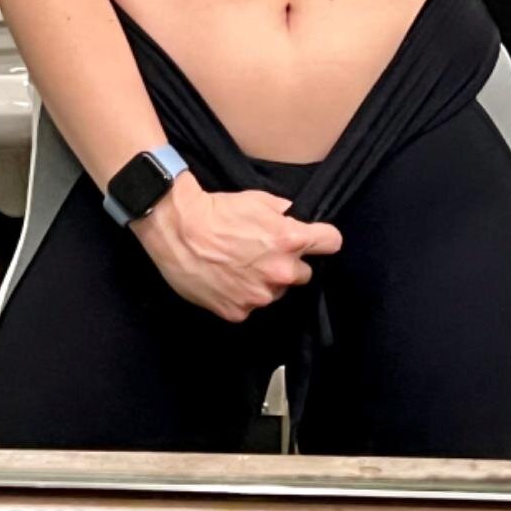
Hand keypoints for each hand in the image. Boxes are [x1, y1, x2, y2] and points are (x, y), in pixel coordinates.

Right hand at [132, 171, 342, 323]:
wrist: (178, 229)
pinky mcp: (238, 312)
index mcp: (290, 240)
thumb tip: (292, 218)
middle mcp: (280, 272)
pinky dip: (241, 295)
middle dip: (290, 263)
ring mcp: (259, 295)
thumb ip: (283, 212)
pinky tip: (226, 279)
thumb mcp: (258, 198)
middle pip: (304, 273)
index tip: (317, 240)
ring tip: (239, 265)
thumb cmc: (217, 210)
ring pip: (276, 291)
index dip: (323, 239)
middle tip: (264, 251)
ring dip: (265, 281)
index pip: (332, 243)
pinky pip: (250, 305)